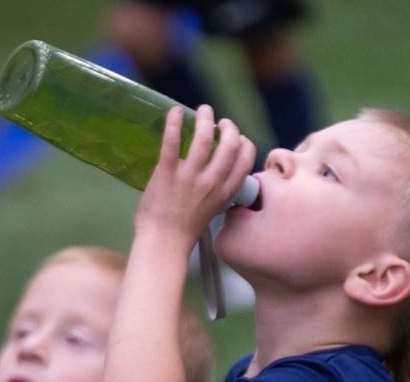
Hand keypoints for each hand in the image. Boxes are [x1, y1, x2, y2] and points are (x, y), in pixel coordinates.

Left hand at [134, 105, 256, 246]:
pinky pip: (172, 142)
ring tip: (202, 110)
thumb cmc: (184, 230)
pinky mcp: (167, 173)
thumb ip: (218, 190)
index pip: (246, 159)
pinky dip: (173, 123)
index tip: (237, 138)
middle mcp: (212, 182)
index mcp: (225, 192)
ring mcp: (190, 177)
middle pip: (230, 143)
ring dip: (204, 118)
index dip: (244, 143)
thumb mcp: (212, 209)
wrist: (163, 243)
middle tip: (219, 121)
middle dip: (228, 126)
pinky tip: (174, 112)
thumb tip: (216, 171)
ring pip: (204, 137)